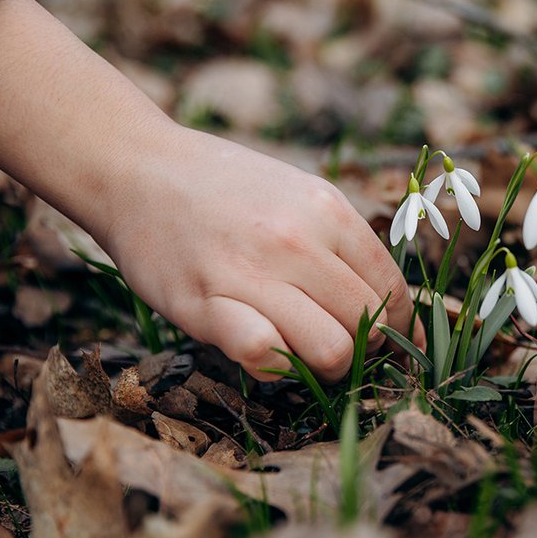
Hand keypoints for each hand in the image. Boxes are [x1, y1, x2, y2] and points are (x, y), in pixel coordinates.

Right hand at [98, 127, 421, 381]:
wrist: (137, 169)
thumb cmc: (225, 187)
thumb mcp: (298, 192)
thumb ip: (341, 242)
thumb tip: (388, 302)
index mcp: (328, 211)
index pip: (393, 290)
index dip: (399, 327)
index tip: (386, 340)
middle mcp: (297, 241)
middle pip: (368, 326)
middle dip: (364, 351)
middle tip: (340, 349)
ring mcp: (251, 273)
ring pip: (331, 351)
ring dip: (325, 368)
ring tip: (304, 355)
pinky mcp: (205, 305)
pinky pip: (265, 355)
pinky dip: (273, 367)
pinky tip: (263, 351)